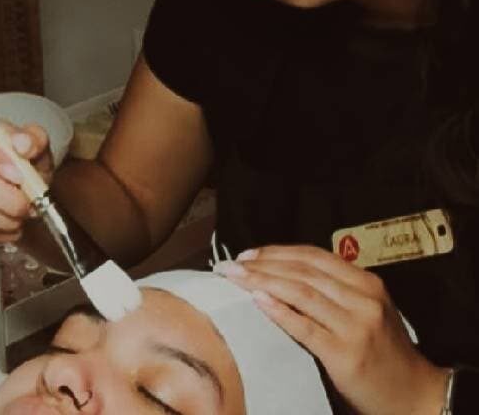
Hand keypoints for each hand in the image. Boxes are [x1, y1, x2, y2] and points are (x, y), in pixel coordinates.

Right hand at [0, 118, 53, 243]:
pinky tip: (13, 225)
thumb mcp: (37, 144)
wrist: (24, 182)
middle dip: (7, 198)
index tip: (18, 175)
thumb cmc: (25, 159)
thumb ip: (34, 139)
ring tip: (24, 214)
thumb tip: (23, 144)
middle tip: (29, 203)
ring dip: (6, 218)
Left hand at [215, 245, 447, 414]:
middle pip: (303, 272)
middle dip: (262, 264)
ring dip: (262, 281)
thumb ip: (334, 291)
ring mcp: (356, 326)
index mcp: (367, 283)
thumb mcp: (366, 311)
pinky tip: (258, 300)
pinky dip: (279, 311)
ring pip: (301, 292)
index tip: (248, 253)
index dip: (277, 252)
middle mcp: (364, 299)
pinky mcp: (345, 354)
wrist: (415, 394)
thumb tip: (282, 274)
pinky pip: (305, 327)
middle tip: (230, 264)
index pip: (314, 257)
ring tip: (235, 277)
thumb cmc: (382, 352)